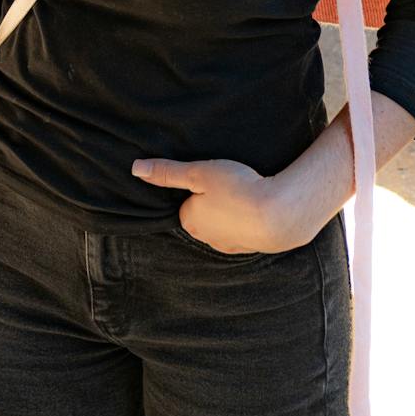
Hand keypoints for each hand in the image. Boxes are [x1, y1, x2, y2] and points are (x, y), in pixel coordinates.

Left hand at [131, 154, 300, 253]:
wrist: (279, 215)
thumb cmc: (236, 189)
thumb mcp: (199, 172)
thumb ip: (168, 172)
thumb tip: (135, 169)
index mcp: (189, 221)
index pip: (185, 202)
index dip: (196, 185)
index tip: (209, 176)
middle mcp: (205, 238)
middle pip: (203, 213)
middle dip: (212, 200)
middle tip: (227, 181)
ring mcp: (229, 245)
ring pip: (223, 223)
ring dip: (231, 210)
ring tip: (242, 192)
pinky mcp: (249, 246)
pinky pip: (242, 229)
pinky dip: (246, 218)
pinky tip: (256, 205)